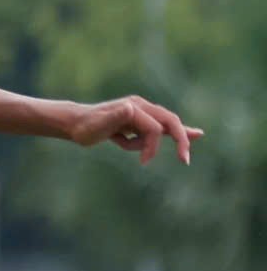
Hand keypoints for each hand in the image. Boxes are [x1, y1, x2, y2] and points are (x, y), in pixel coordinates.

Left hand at [68, 94, 201, 165]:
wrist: (75, 123)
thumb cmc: (85, 127)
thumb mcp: (97, 125)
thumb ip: (114, 116)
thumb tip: (131, 108)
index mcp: (134, 108)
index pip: (154, 128)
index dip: (151, 146)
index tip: (143, 163)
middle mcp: (141, 107)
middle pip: (170, 121)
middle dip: (180, 139)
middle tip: (184, 159)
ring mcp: (142, 113)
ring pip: (167, 125)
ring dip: (173, 138)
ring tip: (162, 147)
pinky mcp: (140, 121)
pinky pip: (162, 128)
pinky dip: (175, 132)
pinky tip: (195, 133)